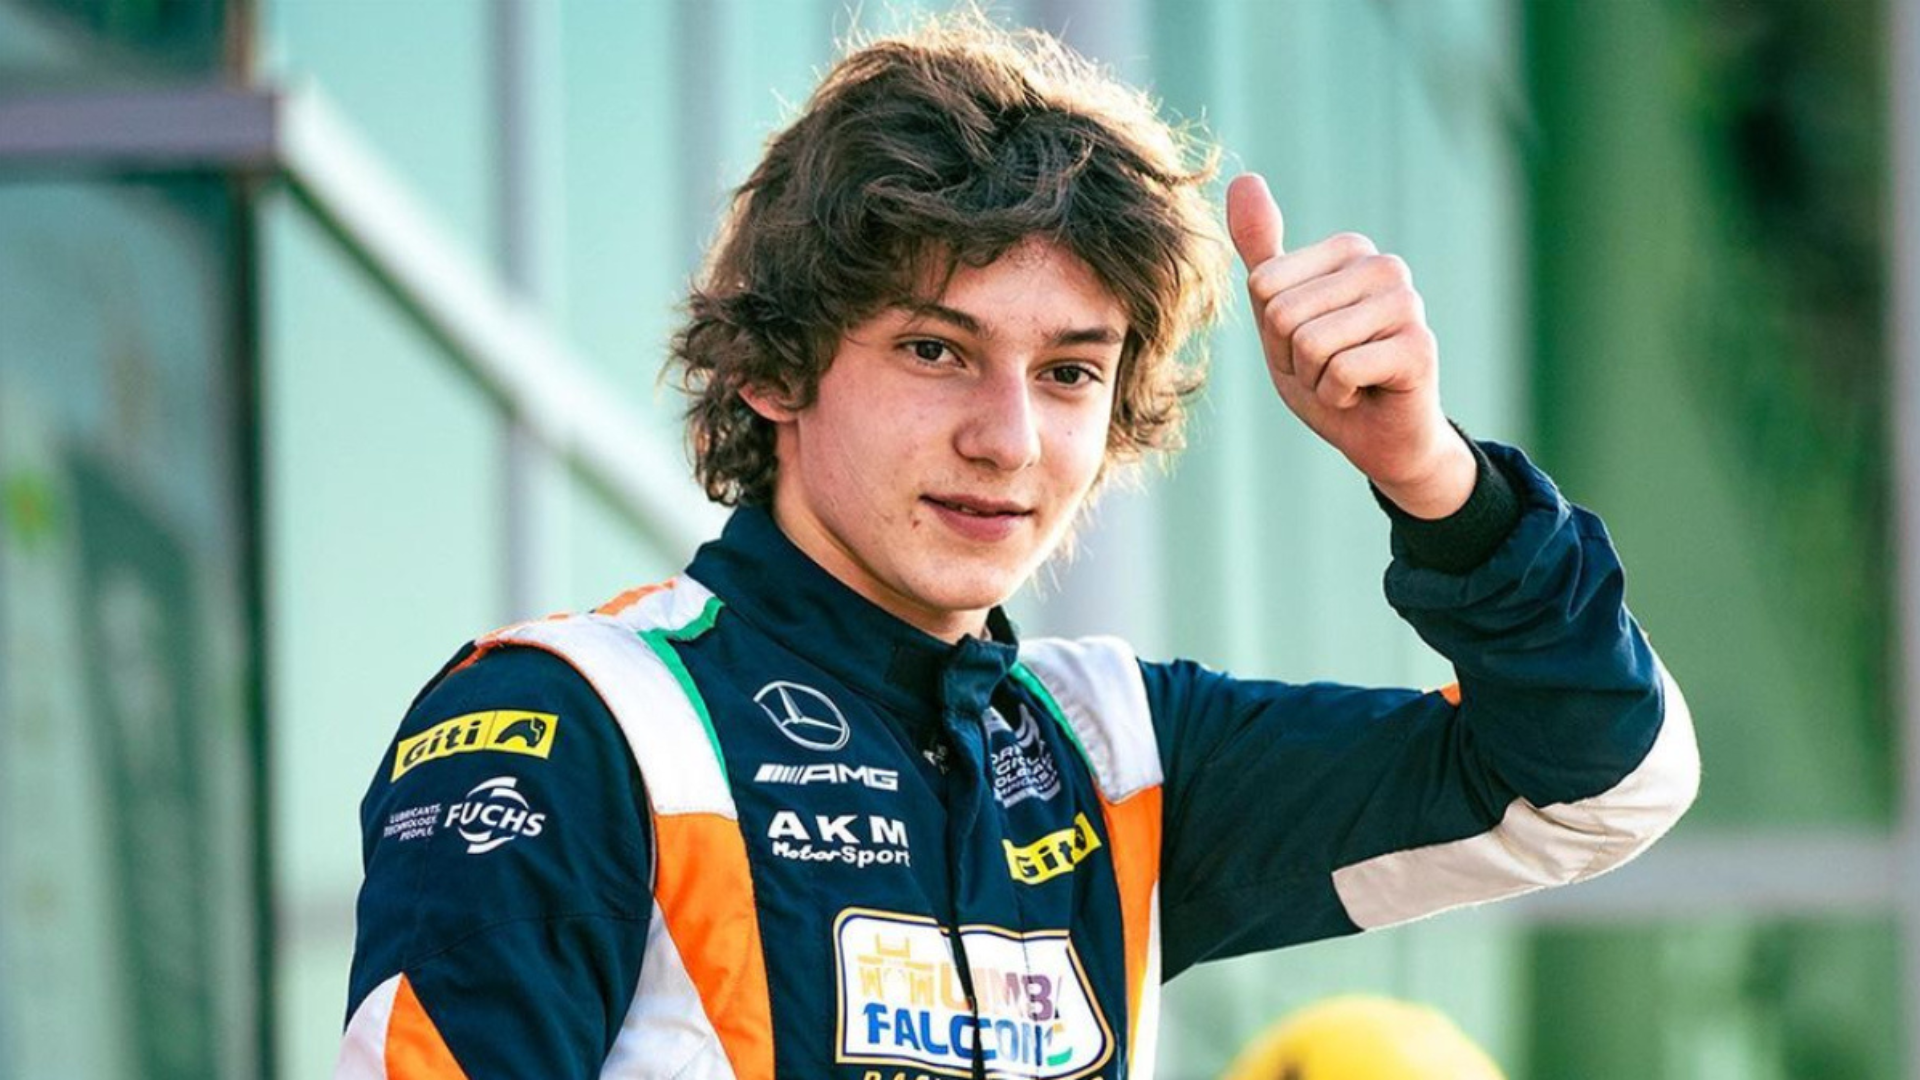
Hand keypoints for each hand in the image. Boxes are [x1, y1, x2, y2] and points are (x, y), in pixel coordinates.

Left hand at [1226, 173, 1473, 518]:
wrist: (1379, 437)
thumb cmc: (1327, 374)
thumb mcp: (1279, 314)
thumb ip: (1261, 252)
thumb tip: (1243, 177)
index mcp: (1349, 249)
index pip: (1264, 285)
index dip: (1271, 333)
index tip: (1305, 346)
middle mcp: (1384, 265)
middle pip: (1283, 313)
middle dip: (1292, 358)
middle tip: (1327, 369)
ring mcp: (1407, 303)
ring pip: (1310, 343)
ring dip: (1314, 380)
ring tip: (1345, 381)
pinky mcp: (1418, 347)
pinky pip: (1340, 371)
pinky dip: (1337, 397)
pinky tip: (1364, 394)